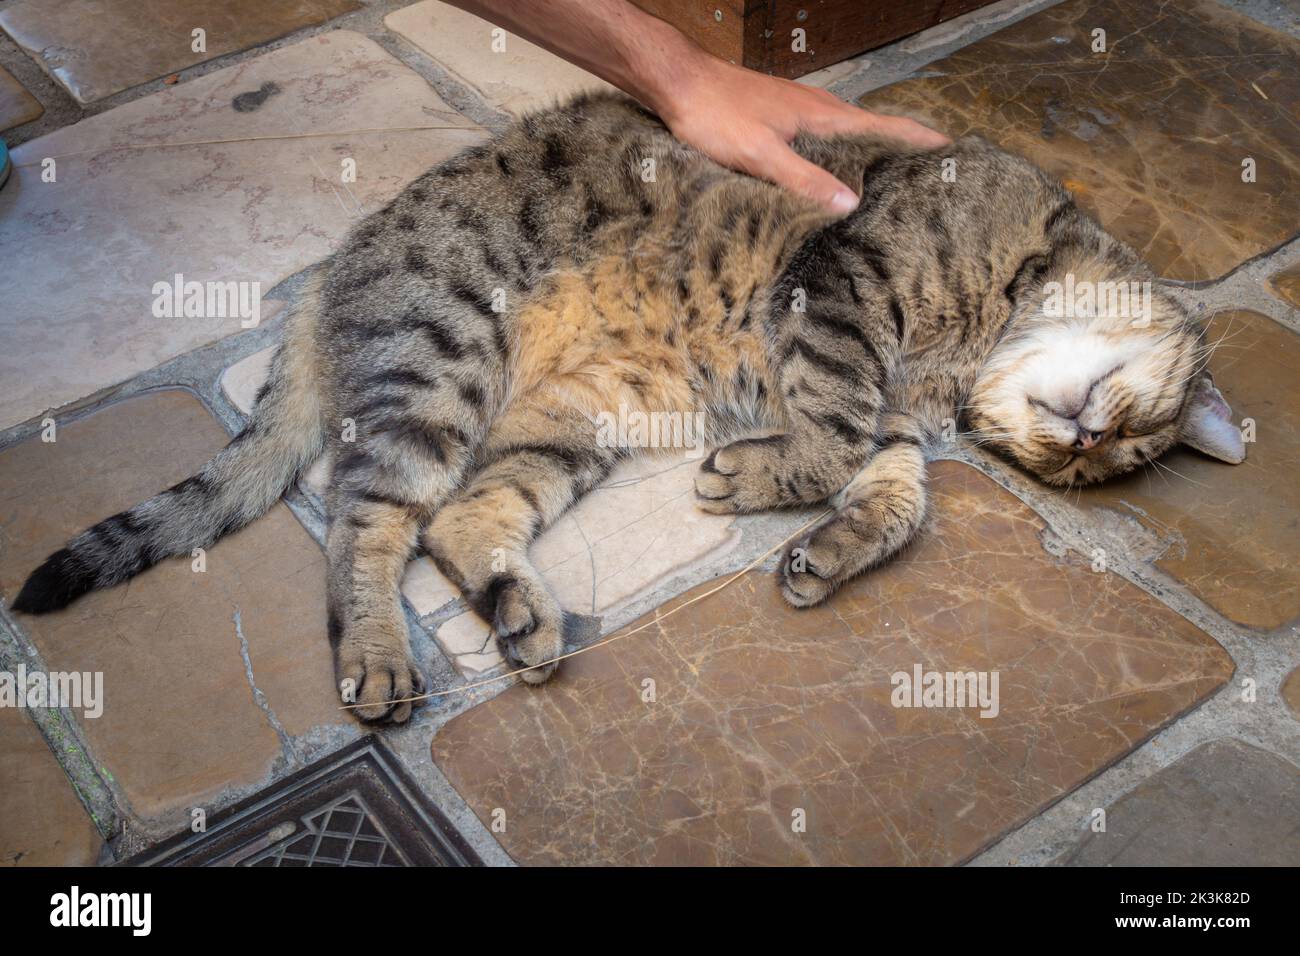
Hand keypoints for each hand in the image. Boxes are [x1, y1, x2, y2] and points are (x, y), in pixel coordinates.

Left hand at [653, 56, 948, 214]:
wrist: (679, 84)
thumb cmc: (716, 115)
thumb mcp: (761, 155)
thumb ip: (805, 179)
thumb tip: (850, 205)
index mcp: (825, 116)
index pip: (888, 127)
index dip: (922, 142)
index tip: (953, 155)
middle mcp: (820, 110)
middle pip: (875, 132)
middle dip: (904, 155)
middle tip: (929, 183)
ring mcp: (801, 112)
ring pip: (849, 136)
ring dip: (872, 156)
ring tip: (890, 185)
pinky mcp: (782, 119)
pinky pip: (825, 139)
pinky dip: (841, 155)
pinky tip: (833, 174)